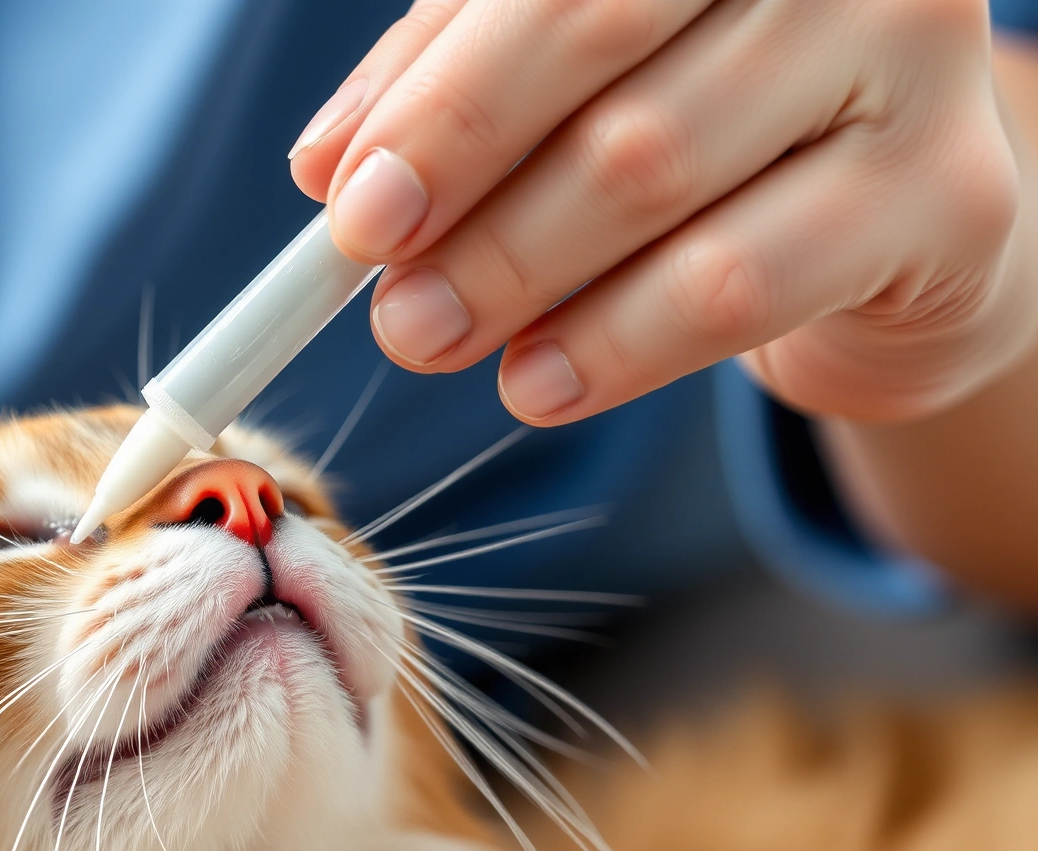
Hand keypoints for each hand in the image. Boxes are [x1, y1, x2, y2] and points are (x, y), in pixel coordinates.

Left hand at [291, 0, 1037, 424]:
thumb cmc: (701, 114)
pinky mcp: (947, 196)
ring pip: (651, 167)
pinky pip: (734, 282)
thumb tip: (330, 168)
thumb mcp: (566, 77)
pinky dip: (611, 345)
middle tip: (379, 290)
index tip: (349, 202)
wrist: (882, 218)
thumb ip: (446, 87)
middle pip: (595, 38)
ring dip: (510, 272)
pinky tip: (536, 384)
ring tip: (425, 338)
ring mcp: (911, 54)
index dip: (440, 93)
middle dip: (461, 177)